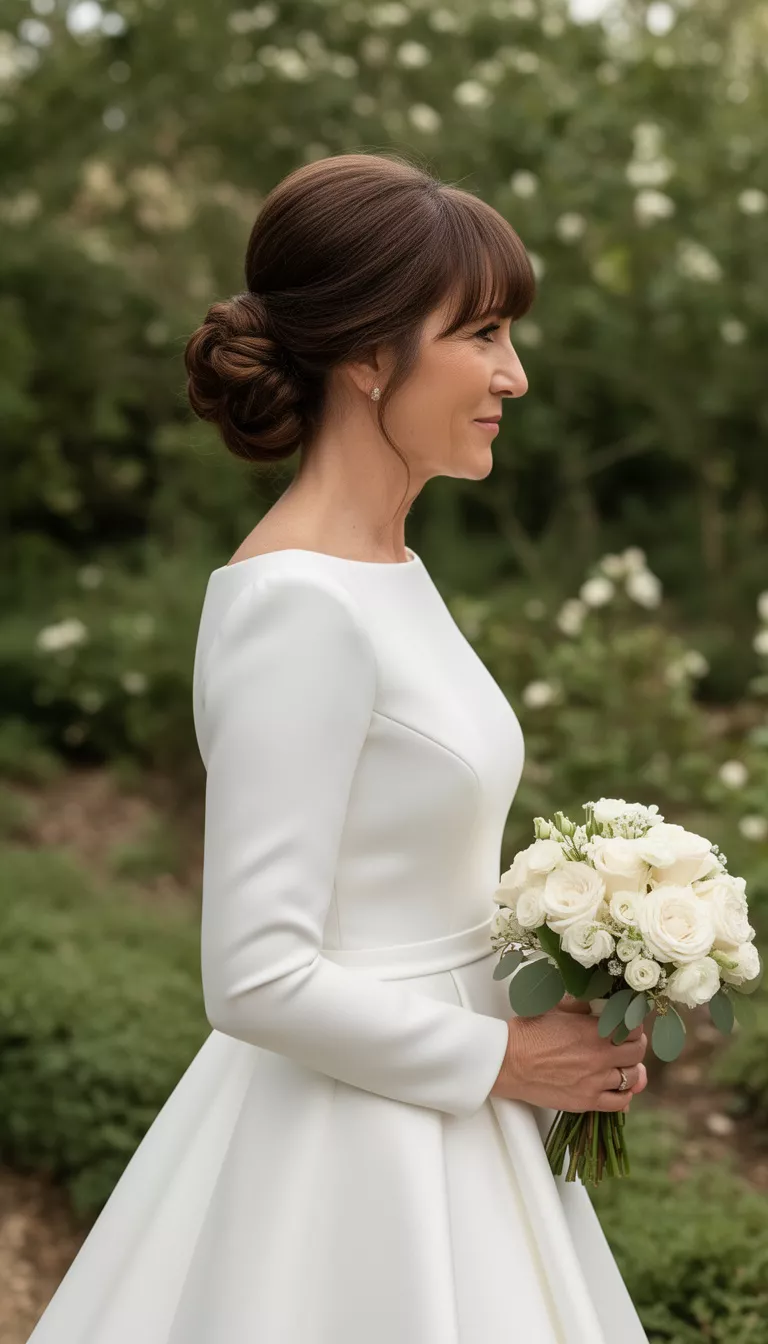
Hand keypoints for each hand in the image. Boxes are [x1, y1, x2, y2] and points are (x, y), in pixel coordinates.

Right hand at [490, 993, 647, 1111]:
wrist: (507, 1062)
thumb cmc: (528, 1032)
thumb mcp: (556, 1007)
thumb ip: (583, 1004)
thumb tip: (600, 1001)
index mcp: (593, 1030)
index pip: (633, 1028)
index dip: (633, 1025)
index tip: (628, 1025)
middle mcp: (600, 1056)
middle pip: (637, 1052)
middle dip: (635, 1045)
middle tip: (626, 1044)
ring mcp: (595, 1081)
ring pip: (632, 1077)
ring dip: (630, 1069)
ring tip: (619, 1065)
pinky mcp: (587, 1101)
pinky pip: (621, 1102)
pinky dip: (624, 1095)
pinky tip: (617, 1087)